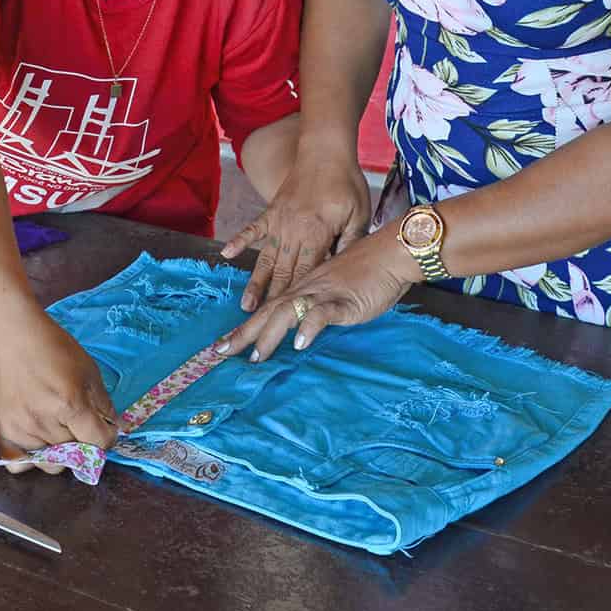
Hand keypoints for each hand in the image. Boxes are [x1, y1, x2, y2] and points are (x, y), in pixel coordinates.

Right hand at [0, 311, 117, 472]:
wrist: (16, 338)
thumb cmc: (55, 350)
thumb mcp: (90, 372)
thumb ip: (104, 405)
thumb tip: (112, 429)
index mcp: (71, 405)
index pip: (99, 443)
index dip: (107, 436)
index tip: (104, 428)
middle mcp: (45, 422)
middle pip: (76, 455)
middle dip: (82, 442)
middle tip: (76, 421)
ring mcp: (22, 430)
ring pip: (51, 464)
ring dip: (58, 452)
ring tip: (55, 427)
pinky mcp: (4, 432)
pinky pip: (19, 465)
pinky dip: (30, 458)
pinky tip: (36, 440)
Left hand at [214, 227, 420, 362]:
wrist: (390, 253)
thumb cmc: (366, 273)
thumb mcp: (335, 291)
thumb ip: (318, 307)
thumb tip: (302, 329)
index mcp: (303, 288)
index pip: (268, 309)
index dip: (245, 327)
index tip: (224, 345)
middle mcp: (306, 289)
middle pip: (269, 312)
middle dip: (243, 333)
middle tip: (220, 352)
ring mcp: (324, 294)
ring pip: (289, 312)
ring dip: (270, 334)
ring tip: (256, 357)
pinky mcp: (344, 301)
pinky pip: (323, 313)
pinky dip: (310, 327)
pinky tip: (300, 344)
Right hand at [221, 150, 371, 311]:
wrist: (325, 150)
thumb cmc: (346, 183)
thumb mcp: (358, 214)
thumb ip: (350, 242)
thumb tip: (343, 270)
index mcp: (316, 234)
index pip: (306, 274)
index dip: (298, 300)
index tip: (291, 322)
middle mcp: (293, 231)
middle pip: (283, 273)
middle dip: (273, 302)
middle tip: (262, 326)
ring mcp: (279, 221)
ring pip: (266, 258)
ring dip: (256, 283)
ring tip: (246, 306)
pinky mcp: (271, 211)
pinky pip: (252, 229)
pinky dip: (239, 242)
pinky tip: (228, 256)